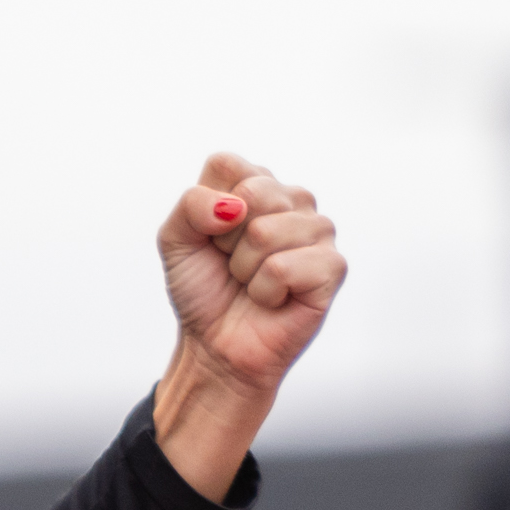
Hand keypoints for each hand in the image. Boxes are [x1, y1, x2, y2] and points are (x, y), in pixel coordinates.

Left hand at [152, 152, 345, 499]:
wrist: (217, 345)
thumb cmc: (202, 288)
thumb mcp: (175, 240)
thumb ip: (192, 206)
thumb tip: (234, 206)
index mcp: (255, 183)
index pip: (227, 164)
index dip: (207, 207)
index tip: (210, 237)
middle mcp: (293, 199)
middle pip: (253, 193)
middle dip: (226, 239)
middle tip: (232, 262)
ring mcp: (318, 231)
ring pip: (266, 232)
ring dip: (244, 268)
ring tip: (252, 281)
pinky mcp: (333, 267)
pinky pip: (283, 267)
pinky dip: (264, 290)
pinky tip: (272, 298)